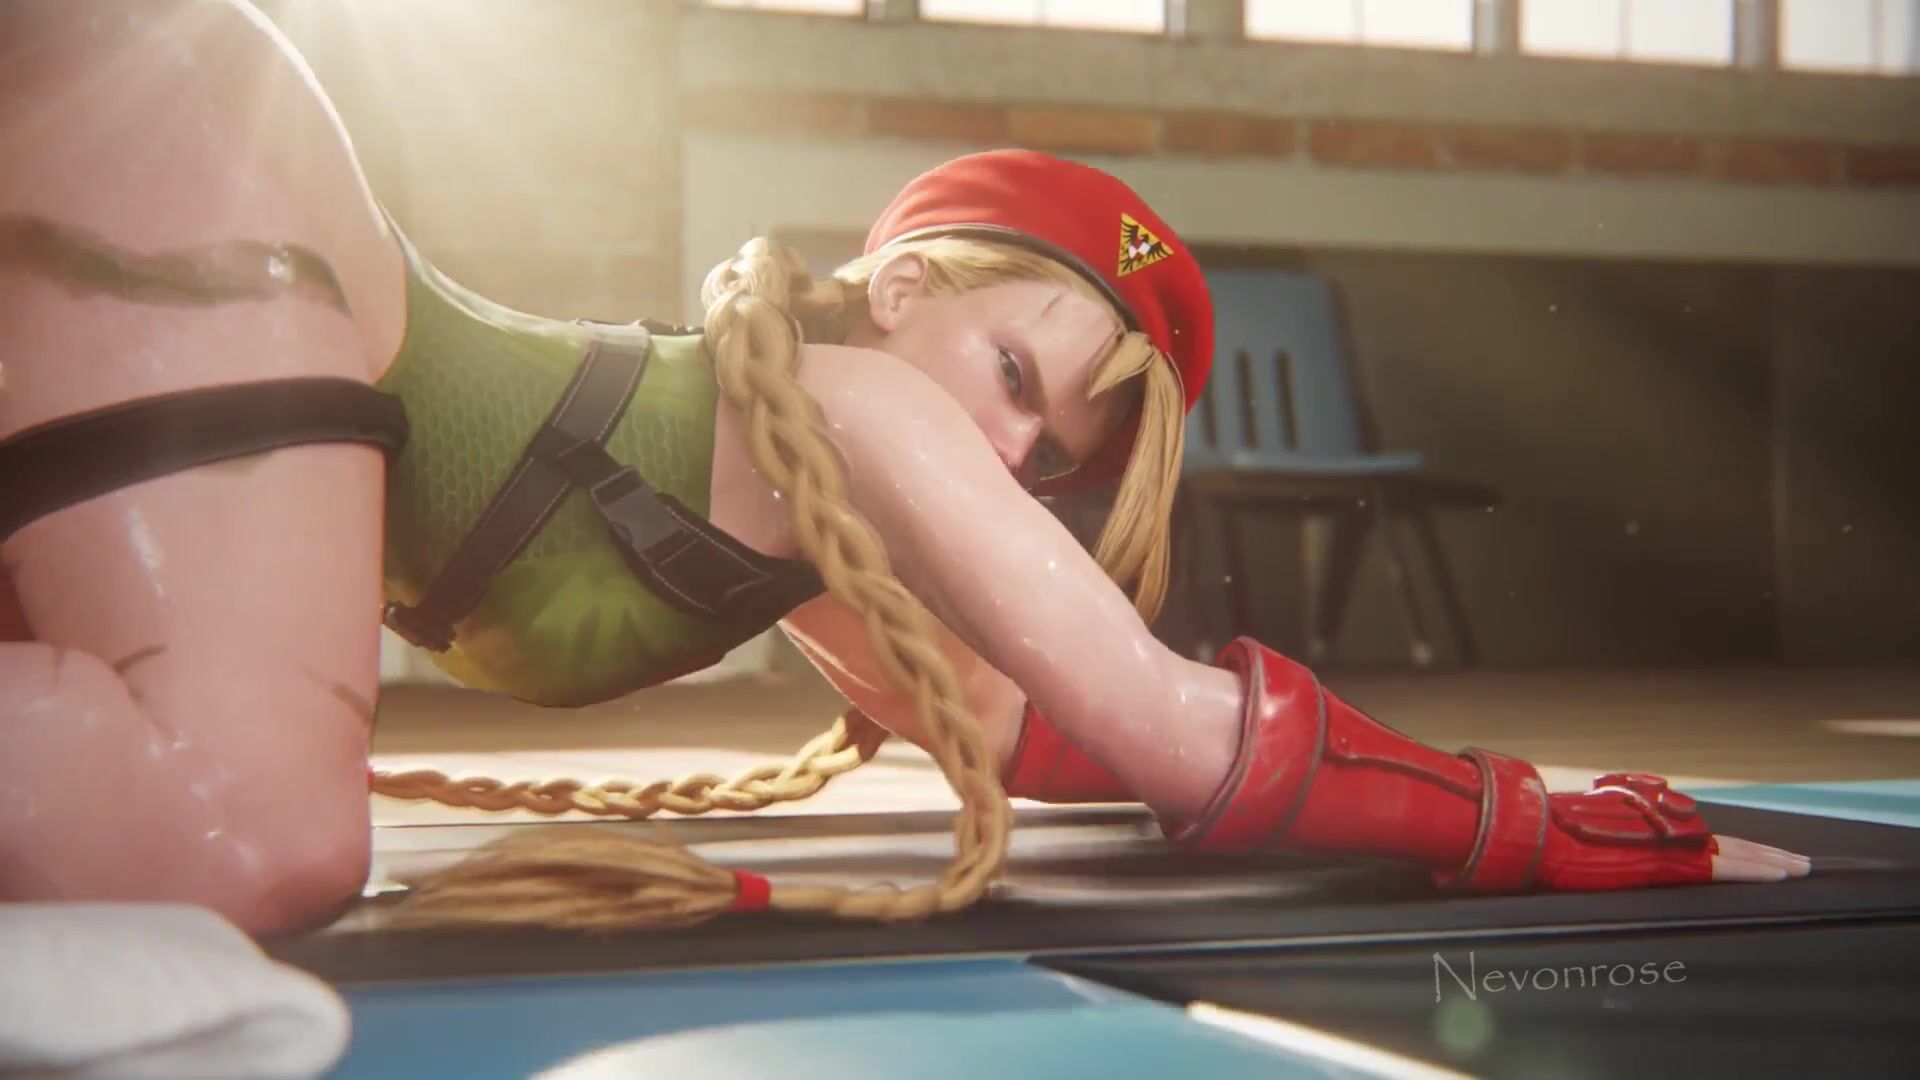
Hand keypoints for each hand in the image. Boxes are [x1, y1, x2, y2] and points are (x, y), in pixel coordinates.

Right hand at [1533, 772, 1810, 890]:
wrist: (1554, 840)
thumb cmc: (1566, 841)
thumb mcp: (1596, 840)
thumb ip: (1619, 842)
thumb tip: (1613, 850)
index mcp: (1657, 836)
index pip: (1709, 844)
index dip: (1740, 850)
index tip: (1764, 857)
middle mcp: (1672, 837)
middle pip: (1732, 845)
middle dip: (1769, 855)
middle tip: (1802, 863)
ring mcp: (1677, 848)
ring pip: (1738, 853)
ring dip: (1772, 861)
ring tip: (1801, 869)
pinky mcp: (1678, 863)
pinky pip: (1726, 867)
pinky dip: (1756, 870)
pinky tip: (1781, 875)